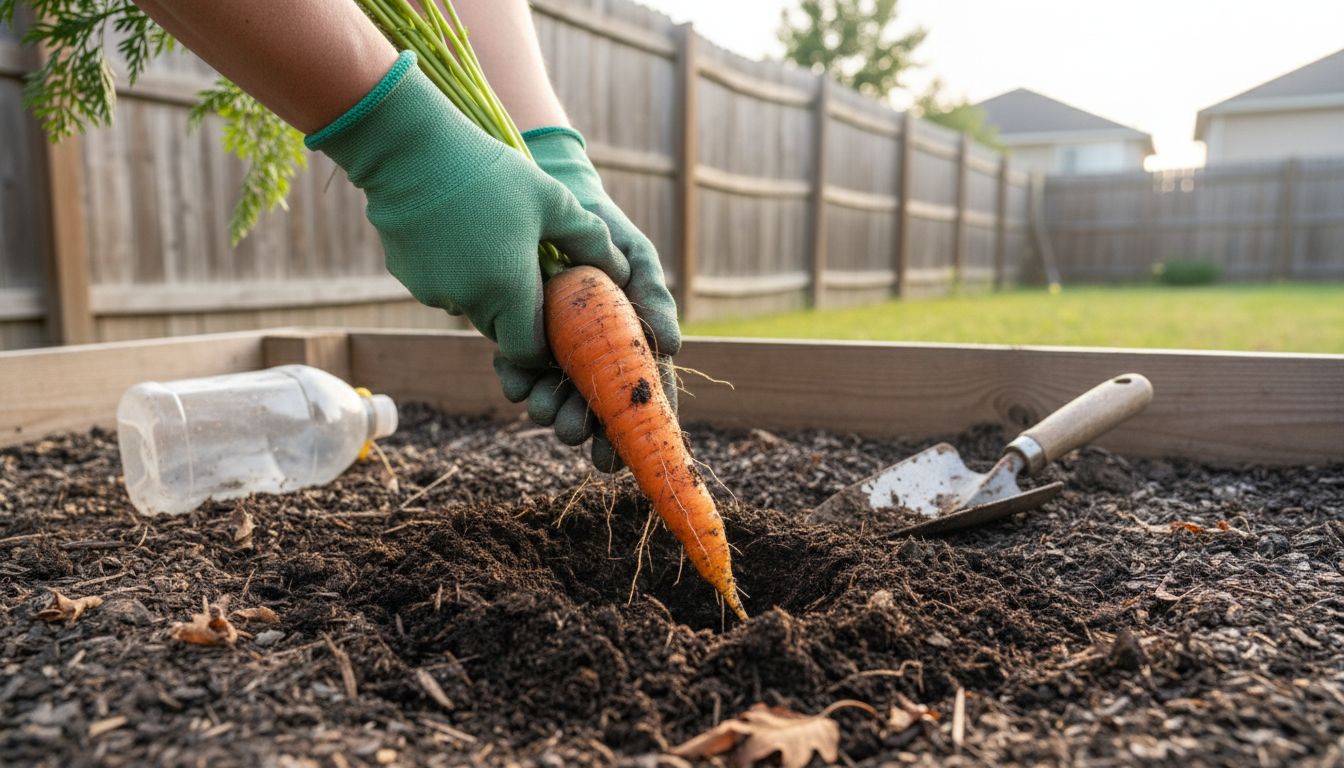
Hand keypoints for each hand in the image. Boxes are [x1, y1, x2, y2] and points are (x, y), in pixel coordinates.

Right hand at [306, 52, 627, 371]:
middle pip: (501, 329)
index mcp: (507, 292)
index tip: (554, 318)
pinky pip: (442, 287)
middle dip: (518, 310)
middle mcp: (468, 303)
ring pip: (471, 307)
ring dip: (486, 288)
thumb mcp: (553, 200)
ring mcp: (432, 292)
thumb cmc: (490, 172)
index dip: (543, 344)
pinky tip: (459, 230)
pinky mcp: (407, 278)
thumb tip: (621, 271)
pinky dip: (456, 272)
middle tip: (528, 267)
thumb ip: (590, 241)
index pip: (528, 351)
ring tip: (493, 237)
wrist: (409, 147)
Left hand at [495, 127, 681, 471]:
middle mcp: (596, 355)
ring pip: (556, 398)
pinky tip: (514, 377)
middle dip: (586, 427)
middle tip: (574, 431)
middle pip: (598, 408)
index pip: (644, 395)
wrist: (547, 201)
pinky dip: (516, 379)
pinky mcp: (520, 338)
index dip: (636, 430)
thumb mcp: (636, 258)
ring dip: (550, 411)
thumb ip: (653, 298)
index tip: (620, 459)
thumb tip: (674, 346)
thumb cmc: (604, 230)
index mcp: (633, 343)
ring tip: (542, 407)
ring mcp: (557, 351)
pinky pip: (519, 372)